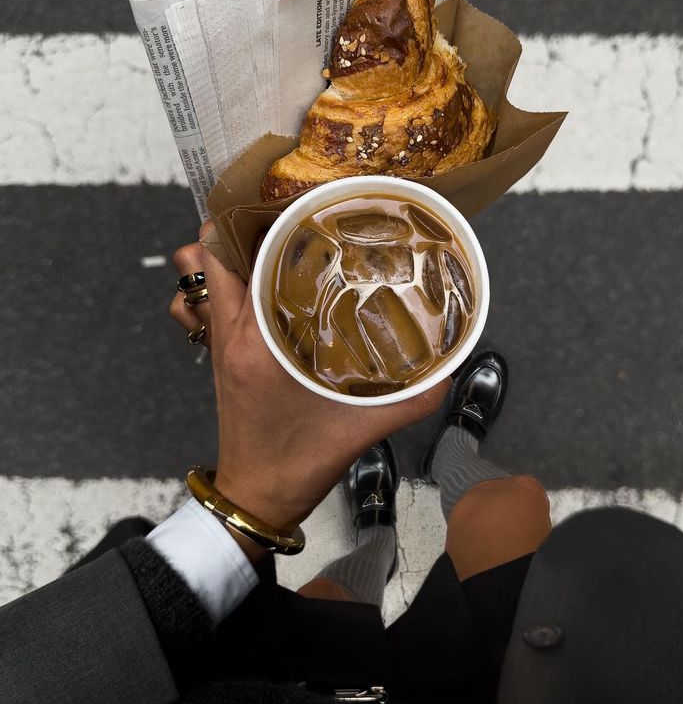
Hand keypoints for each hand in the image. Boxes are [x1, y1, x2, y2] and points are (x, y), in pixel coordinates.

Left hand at [170, 223, 448, 538]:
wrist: (254, 499)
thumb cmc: (296, 465)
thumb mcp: (358, 431)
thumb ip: (408, 401)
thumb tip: (450, 372)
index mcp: (251, 342)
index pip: (225, 259)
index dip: (247, 220)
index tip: (287, 204)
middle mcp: (228, 333)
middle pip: (212, 257)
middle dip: (243, 225)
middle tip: (293, 214)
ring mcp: (220, 343)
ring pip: (210, 277)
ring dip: (235, 252)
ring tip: (282, 240)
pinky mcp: (223, 355)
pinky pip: (220, 300)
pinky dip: (237, 279)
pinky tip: (278, 281)